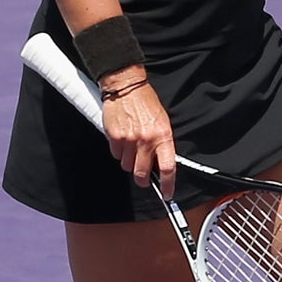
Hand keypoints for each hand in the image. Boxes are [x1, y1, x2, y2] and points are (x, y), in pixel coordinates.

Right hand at [100, 74, 176, 199]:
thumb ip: (162, 142)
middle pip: (142, 173)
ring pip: (127, 166)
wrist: (127, 87)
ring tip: (133, 149)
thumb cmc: (146, 102)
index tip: (167, 193)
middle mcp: (146, 140)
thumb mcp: (163, 121)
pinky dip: (119, 152)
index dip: (168, 184)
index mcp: (163, 136)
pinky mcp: (114, 137)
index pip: (168, 167)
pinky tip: (123, 141)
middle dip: (143, 179)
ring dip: (130, 162)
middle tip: (144, 178)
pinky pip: (116, 155)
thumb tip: (161, 162)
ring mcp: (129, 140)